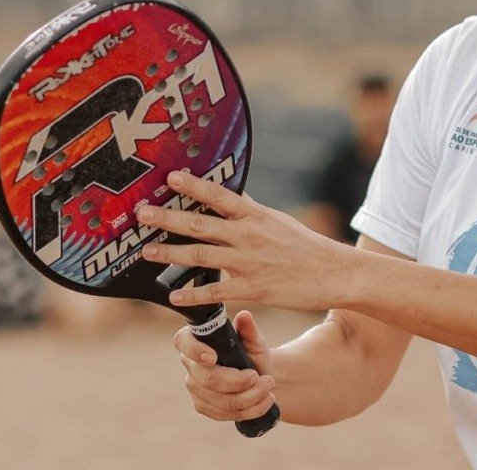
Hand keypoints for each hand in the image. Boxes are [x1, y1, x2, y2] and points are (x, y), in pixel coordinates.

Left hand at [137, 170, 358, 311]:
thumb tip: (231, 192)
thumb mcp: (278, 220)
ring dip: (170, 253)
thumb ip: (251, 209)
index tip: (169, 178)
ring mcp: (249, 263)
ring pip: (202, 256)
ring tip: (146, 252)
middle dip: (167, 218)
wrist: (334, 274)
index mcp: (256, 215)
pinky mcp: (254, 289)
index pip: (219, 195)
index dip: (193, 186)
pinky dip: (194, 295)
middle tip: (141, 213)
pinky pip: (217, 292)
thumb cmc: (306, 246)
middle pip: (201, 224)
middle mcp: (249, 236)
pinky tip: (174, 297)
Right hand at [175, 310, 277, 421]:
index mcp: (196, 339)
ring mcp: (194, 388)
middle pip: (209, 379)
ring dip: (252, 397)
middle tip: (265, 379)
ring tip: (270, 387)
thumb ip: (249, 330)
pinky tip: (266, 401)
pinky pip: (225, 413)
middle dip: (240, 382)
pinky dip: (251, 409)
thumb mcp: (255, 341)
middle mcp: (190, 364)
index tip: (214, 357)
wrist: (260, 376)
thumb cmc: (252, 353)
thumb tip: (245, 315)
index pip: (183, 342)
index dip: (195, 350)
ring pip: (222, 401)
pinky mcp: (203, 407)